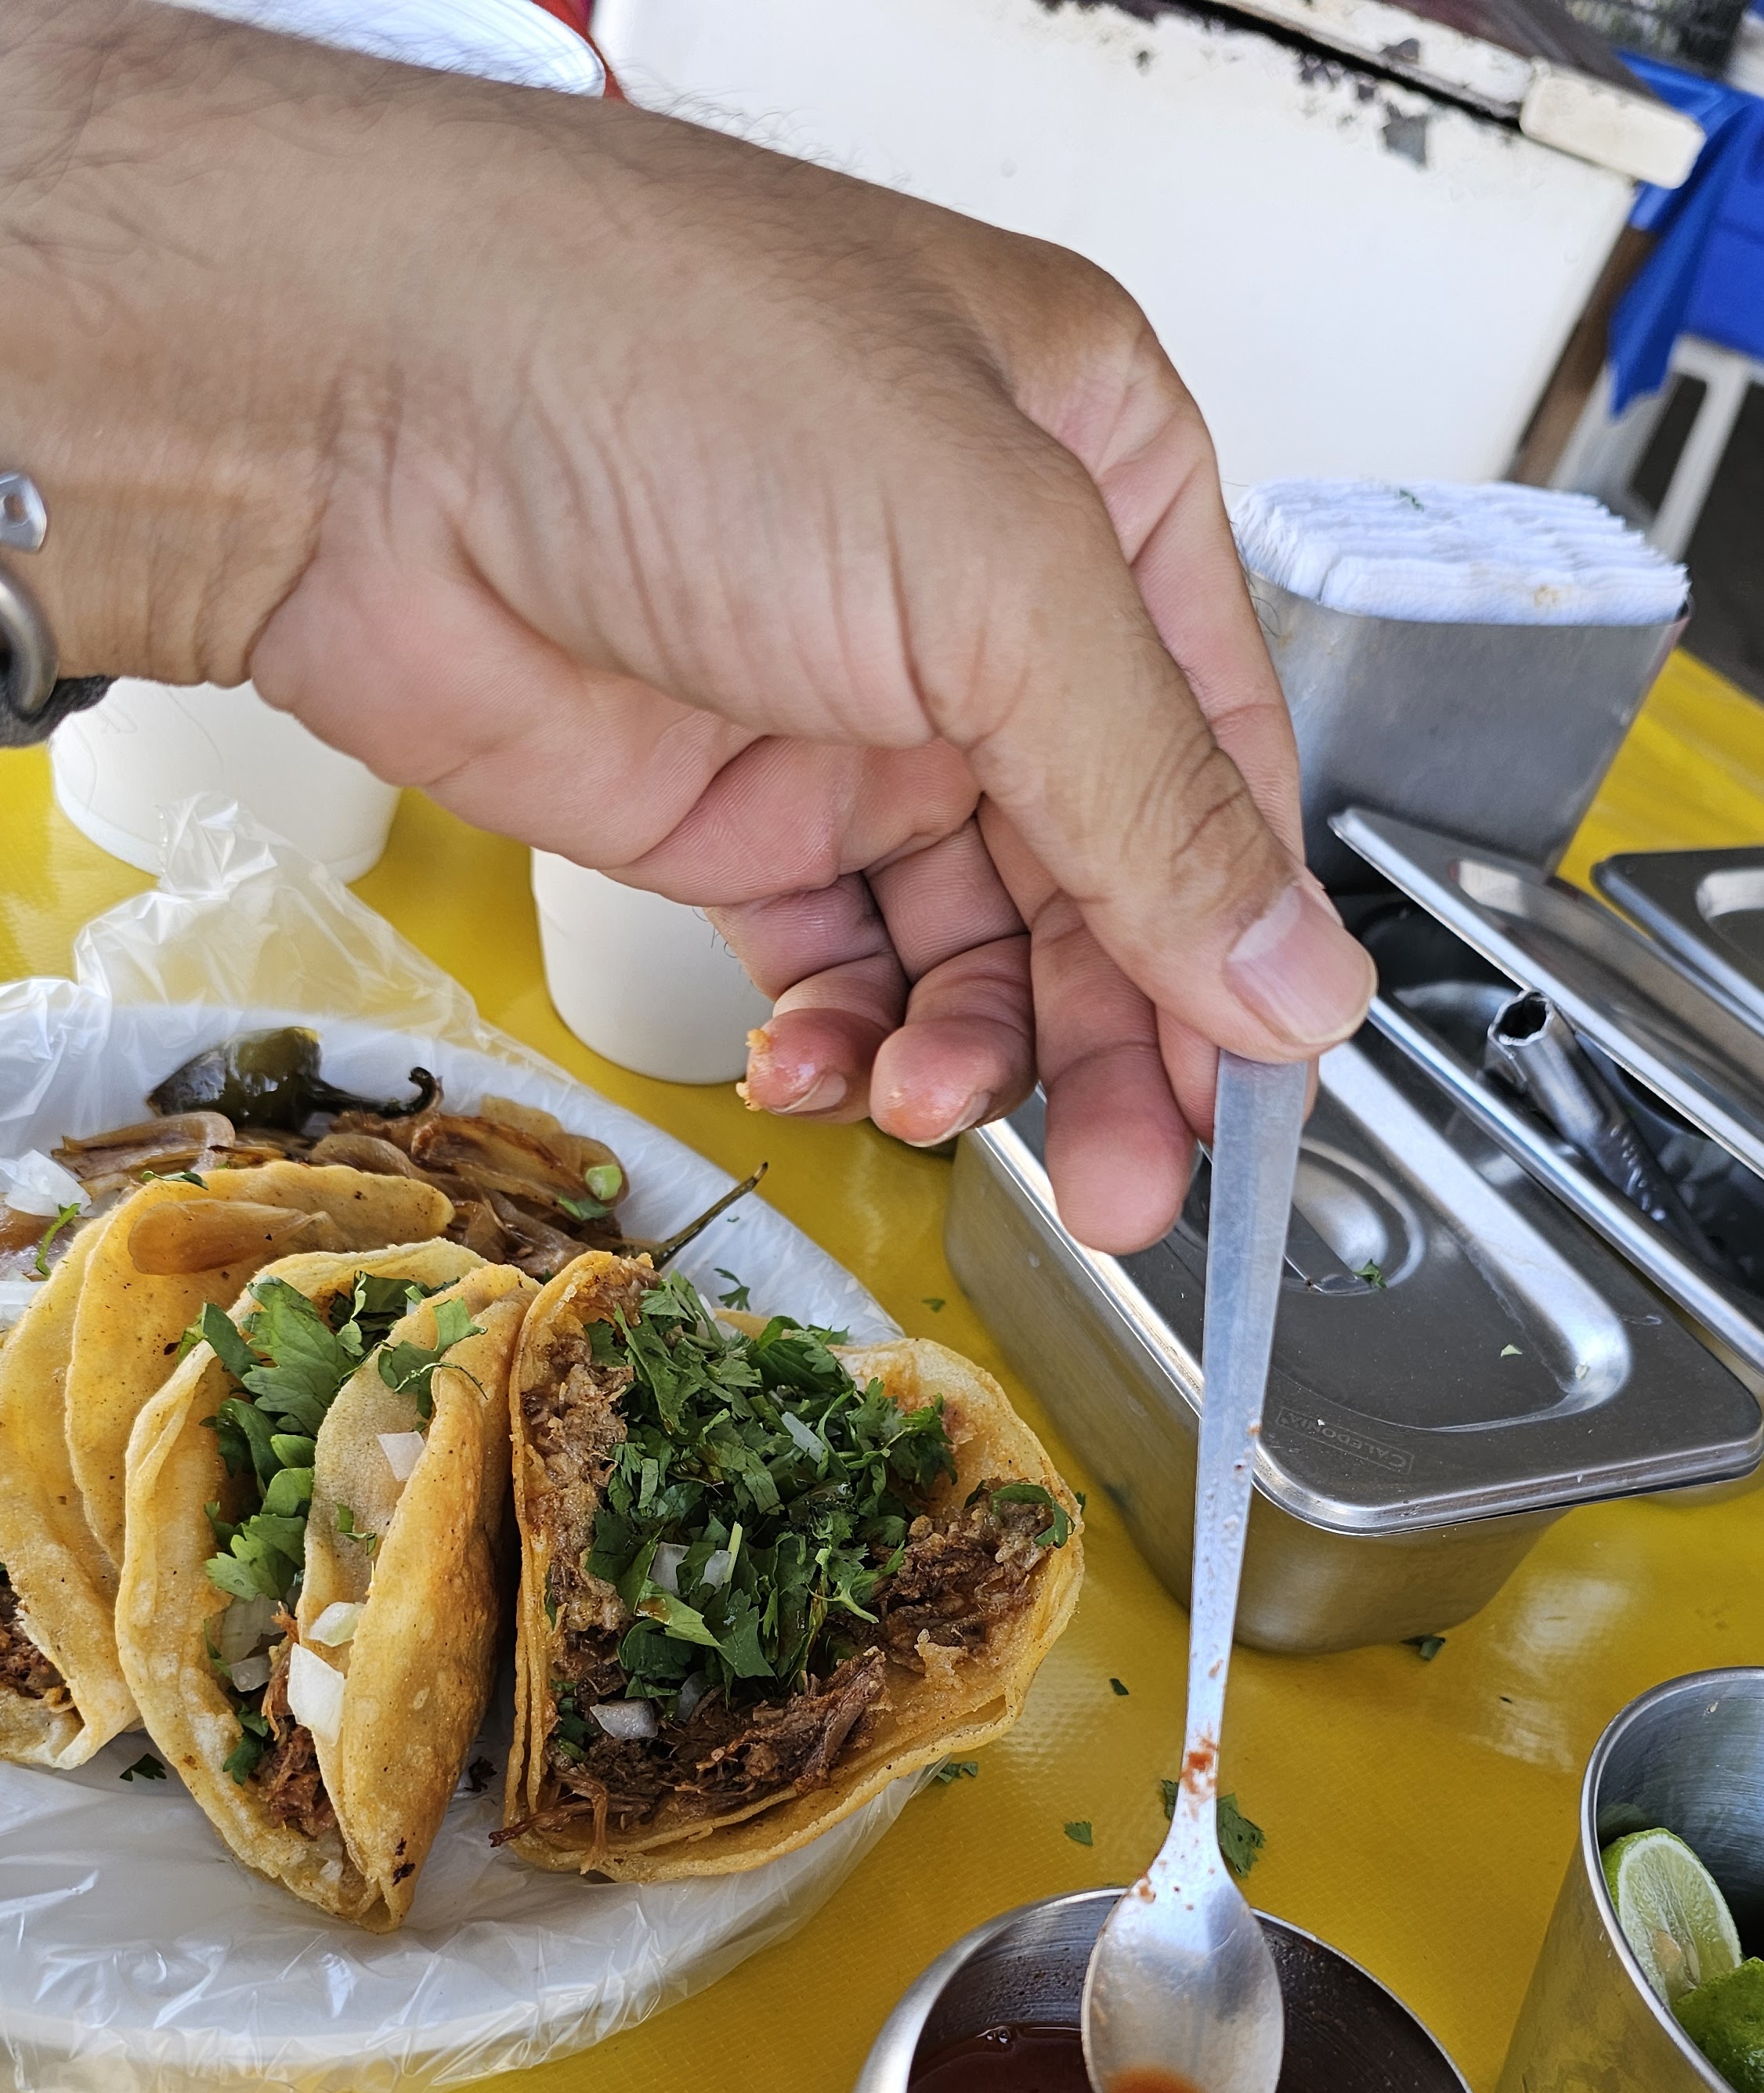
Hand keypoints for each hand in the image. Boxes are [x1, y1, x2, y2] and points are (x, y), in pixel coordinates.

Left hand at [3, 1, 1371, 1249]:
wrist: (353, 415)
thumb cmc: (660, 368)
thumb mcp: (994, 575)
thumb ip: (1158, 803)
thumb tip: (1297, 978)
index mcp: (1099, 480)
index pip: (1223, 757)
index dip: (1240, 939)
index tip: (1251, 1088)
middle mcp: (986, 603)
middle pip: (1112, 876)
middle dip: (1120, 1036)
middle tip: (1127, 1183)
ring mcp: (853, 712)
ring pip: (979, 942)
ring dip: (978, 1052)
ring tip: (940, 1108)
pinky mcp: (731, 811)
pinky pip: (840, 967)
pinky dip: (847, 1038)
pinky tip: (829, 1068)